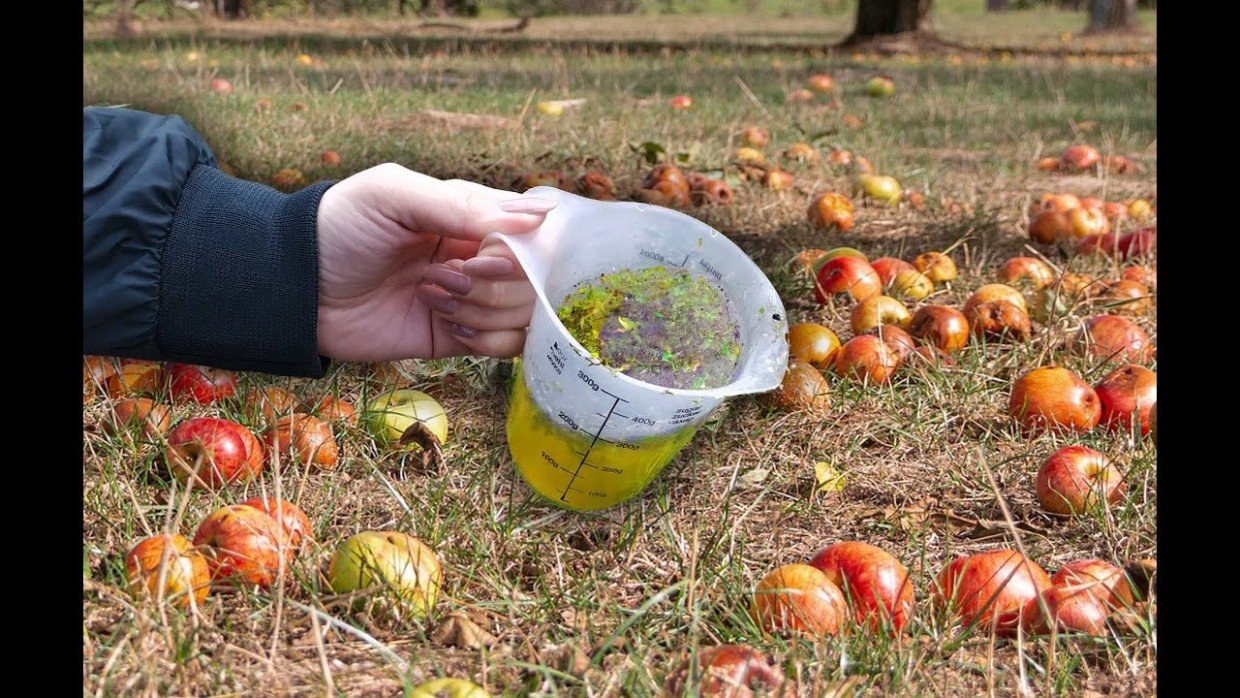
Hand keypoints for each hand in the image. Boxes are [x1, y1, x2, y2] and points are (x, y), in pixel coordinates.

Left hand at [315, 164, 555, 360]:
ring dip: (483, 309)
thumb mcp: (395, 195)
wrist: (296, 290)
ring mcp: (473, 298)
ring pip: (524, 313)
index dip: (521, 248)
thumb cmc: (339, 228)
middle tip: (444, 276)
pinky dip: (486, 340)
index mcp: (472, 214)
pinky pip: (505, 347)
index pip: (534, 231)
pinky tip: (448, 326)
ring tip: (432, 298)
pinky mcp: (459, 338)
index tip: (479, 253)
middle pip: (535, 277)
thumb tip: (539, 214)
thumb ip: (464, 204)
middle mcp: (481, 255)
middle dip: (493, 282)